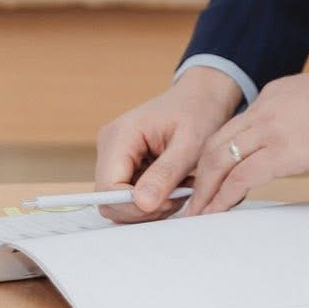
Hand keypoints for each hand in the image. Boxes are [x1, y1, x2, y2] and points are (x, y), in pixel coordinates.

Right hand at [93, 67, 244, 222]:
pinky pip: (130, 197)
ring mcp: (115, 156)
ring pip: (120, 203)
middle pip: (110, 199)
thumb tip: (142, 204)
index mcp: (120, 135)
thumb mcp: (189, 145)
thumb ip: (165, 174)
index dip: (133, 205)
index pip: (108, 187)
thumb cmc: (197, 113)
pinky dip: (153, 200)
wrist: (201, 99)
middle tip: (178, 196)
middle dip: (144, 208)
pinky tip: (173, 187)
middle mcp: (110, 145)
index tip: (168, 201)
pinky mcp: (124, 166)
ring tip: (180, 189)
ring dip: (151, 206)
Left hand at [179, 69, 308, 216]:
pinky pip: (240, 176)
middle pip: (214, 143)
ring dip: (204, 189)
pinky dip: (223, 196)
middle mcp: (261, 111)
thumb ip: (295, 115)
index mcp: (270, 97)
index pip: (232, 129)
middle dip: (199, 174)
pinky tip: (216, 211)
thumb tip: (295, 137)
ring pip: (219, 160)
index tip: (210, 175)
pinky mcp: (280, 152)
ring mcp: (267, 130)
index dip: (216, 155)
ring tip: (197, 213)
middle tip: (193, 199)